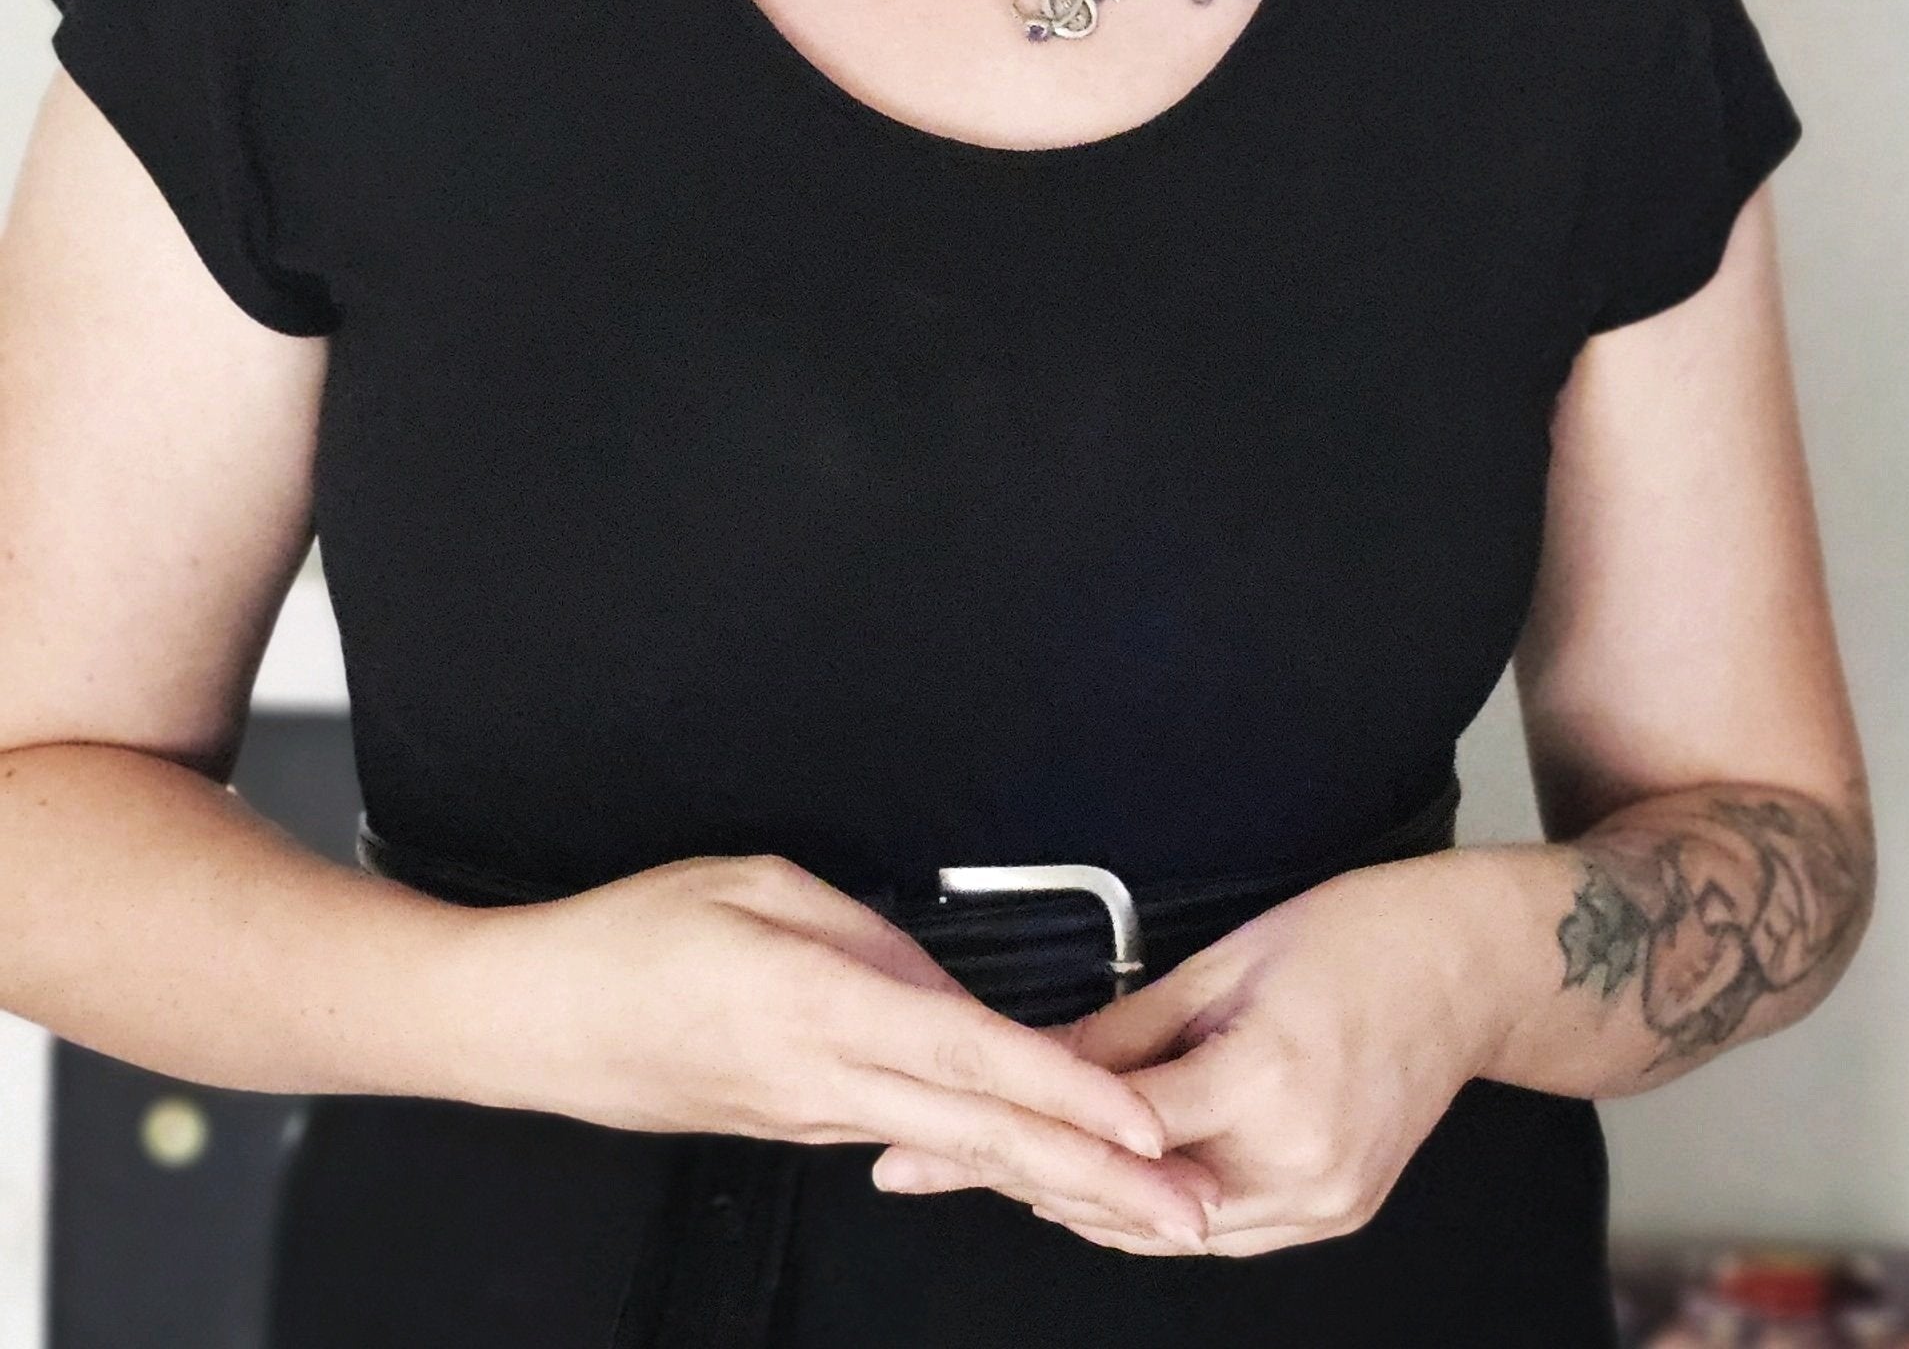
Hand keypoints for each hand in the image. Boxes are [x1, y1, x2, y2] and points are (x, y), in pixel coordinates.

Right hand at [448, 850, 1216, 1246]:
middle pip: (987, 1138)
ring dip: (1062, 1183)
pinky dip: (994, 1162)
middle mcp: (828, 1083)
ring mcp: (815, 1119)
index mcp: (819, 1008)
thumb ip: (864, 929)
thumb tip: (937, 977)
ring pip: (961, 1154)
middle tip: (1190, 1211)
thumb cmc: (629, 936)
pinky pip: (916, 1142)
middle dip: (1100, 1181)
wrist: (533, 1020)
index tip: (1143, 1122)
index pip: (969, 1058)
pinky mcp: (801, 1127)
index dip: (1065, 1094)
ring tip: (1149, 1208)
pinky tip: (1047, 1174)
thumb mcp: (755, 883)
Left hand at [868, 855, 1507, 1255]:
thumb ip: (1127, 1029)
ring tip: (1008, 1177)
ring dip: (1094, 1211)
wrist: (1473, 966)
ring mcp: (1324, 1201)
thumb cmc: (1360, 936)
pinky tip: (1108, 1189)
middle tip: (950, 1163)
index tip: (947, 1135)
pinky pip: (1223, 1233)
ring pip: (1175, 1235)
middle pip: (1136, 1205)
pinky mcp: (1337, 1212)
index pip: (1114, 1131)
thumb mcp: (1226, 961)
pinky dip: (1160, 1216)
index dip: (1021, 1133)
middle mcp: (1298, 1161)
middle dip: (1038, 1186)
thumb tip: (1037, 1061)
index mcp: (1267, 1082)